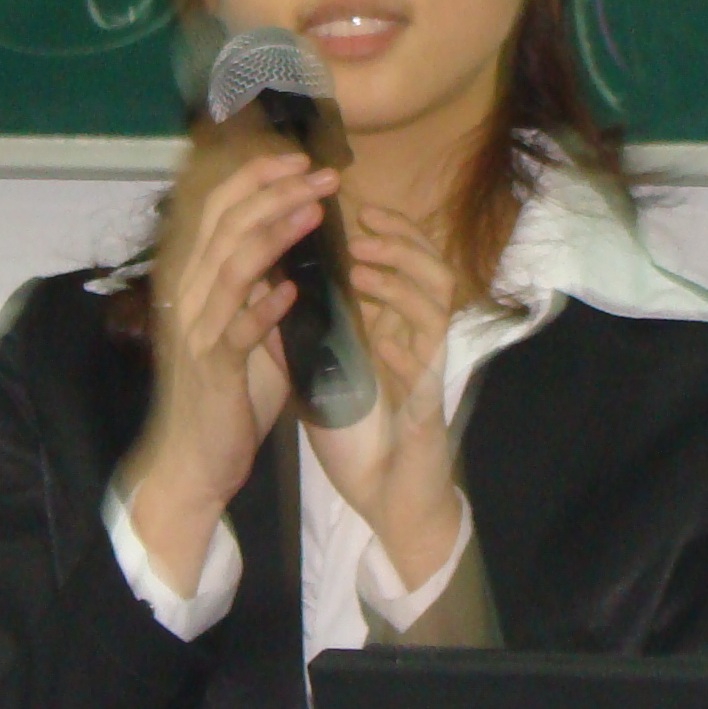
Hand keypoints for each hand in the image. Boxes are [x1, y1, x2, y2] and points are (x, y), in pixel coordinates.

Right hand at [119, 136, 334, 589]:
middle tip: (322, 173)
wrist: (195, 460)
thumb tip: (290, 243)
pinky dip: (265, 307)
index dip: (256, 178)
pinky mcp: (212, 368)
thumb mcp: (245, 328)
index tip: (300, 162)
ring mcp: (197, 330)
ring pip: (231, 264)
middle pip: (225, 223)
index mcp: (194, 278)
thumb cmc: (226, 394)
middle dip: (275, 191)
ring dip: (275, 231)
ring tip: (316, 208)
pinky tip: (294, 290)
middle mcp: (187, 294)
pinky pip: (237, 329)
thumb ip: (258, 287)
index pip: (218, 209)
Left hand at [303, 201, 465, 589]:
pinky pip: (427, 359)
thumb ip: (306, 330)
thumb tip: (270, 285)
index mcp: (394, 329)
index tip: (354, 209)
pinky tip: (377, 330)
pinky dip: (403, 339)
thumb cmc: (360, 435)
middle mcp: (417, 341)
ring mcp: (427, 369)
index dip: (387, 231)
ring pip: (437, 300)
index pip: (406, 263)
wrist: (386, 498)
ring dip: (400, 277)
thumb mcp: (324, 372)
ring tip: (361, 266)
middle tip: (361, 224)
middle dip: (399, 239)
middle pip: (432, 267)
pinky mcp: (427, 403)